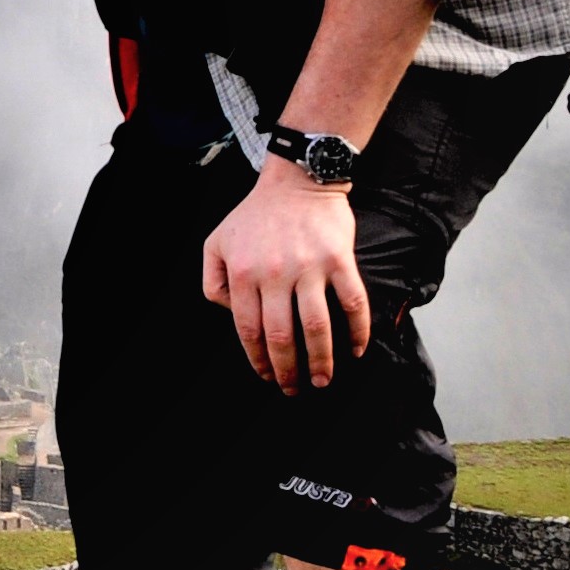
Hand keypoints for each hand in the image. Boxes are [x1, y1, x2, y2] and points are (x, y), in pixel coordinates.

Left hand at [201, 164, 370, 391]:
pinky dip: (357, 330)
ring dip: (322, 360)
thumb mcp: (216, 243)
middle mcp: (274, 273)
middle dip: (288, 370)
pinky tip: (356, 350)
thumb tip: (227, 316)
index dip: (258, 360)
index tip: (268, 377)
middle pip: (281, 336)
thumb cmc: (255, 215)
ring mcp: (309, 267)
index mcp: (242, 273)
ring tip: (322, 380)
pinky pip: (352, 302)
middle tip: (294, 389)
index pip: (249, 330)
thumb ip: (212, 282)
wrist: (297, 180)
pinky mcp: (339, 259)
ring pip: (317, 326)